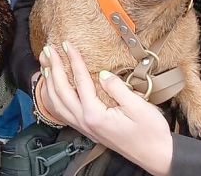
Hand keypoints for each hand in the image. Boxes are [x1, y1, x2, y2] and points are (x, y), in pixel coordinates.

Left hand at [38, 42, 173, 175]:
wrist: (156, 155)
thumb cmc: (151, 133)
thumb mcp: (138, 107)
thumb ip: (118, 88)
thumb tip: (103, 74)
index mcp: (96, 115)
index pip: (80, 82)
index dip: (73, 60)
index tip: (67, 44)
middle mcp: (85, 122)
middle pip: (61, 91)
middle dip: (53, 68)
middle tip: (48, 50)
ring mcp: (84, 127)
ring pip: (57, 103)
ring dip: (49, 82)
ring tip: (45, 64)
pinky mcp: (87, 129)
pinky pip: (62, 112)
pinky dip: (53, 98)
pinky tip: (52, 88)